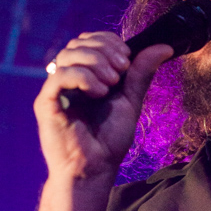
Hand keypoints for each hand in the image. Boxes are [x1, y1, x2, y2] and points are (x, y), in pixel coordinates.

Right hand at [33, 31, 172, 180]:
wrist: (94, 170)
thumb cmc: (109, 140)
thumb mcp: (130, 101)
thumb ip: (141, 73)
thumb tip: (165, 47)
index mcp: (85, 74)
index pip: (90, 40)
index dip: (108, 41)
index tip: (127, 59)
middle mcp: (67, 78)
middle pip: (78, 43)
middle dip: (104, 50)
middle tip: (121, 69)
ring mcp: (55, 89)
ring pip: (67, 54)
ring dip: (95, 62)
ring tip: (111, 84)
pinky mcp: (46, 102)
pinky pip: (59, 75)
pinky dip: (82, 77)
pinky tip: (98, 93)